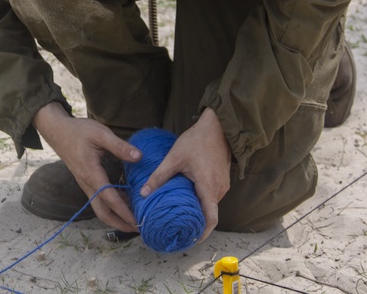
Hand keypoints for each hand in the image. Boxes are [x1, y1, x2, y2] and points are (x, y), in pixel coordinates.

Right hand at [32, 103, 140, 232]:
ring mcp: (85, 184)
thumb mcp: (101, 134)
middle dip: (119, 223)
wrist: (57, 131)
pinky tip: (125, 200)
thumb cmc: (78, 131)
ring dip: (115, 216)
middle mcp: (87, 183)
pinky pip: (98, 199)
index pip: (110, 199)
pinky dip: (111, 205)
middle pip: (102, 212)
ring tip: (133, 219)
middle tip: (137, 229)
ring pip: (100, 207)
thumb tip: (139, 157)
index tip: (137, 221)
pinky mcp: (86, 181)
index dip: (124, 212)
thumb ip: (120, 146)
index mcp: (92, 174)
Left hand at [139, 107, 230, 239]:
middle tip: (179, 228)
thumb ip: (159, 176)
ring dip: (198, 209)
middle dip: (196, 222)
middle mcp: (219, 189)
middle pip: (209, 213)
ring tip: (180, 213)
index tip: (191, 240)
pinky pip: (212, 195)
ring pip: (211, 204)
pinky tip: (188, 197)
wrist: (217, 126)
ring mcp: (223, 184)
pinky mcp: (222, 179)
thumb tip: (143, 192)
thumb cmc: (196, 141)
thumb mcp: (174, 158)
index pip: (211, 219)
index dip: (203, 233)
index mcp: (208, 187)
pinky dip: (202, 200)